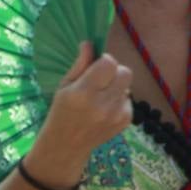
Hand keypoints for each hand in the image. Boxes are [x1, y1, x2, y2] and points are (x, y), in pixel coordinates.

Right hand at [31, 42, 132, 181]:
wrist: (66, 146)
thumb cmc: (61, 111)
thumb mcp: (64, 86)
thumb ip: (80, 64)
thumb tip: (90, 43)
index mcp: (84, 93)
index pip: (109, 63)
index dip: (104, 60)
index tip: (96, 65)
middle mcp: (103, 104)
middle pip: (125, 73)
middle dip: (115, 71)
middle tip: (102, 78)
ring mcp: (116, 115)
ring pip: (128, 86)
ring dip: (117, 86)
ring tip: (100, 96)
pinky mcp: (125, 122)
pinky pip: (129, 100)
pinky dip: (119, 100)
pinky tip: (105, 109)